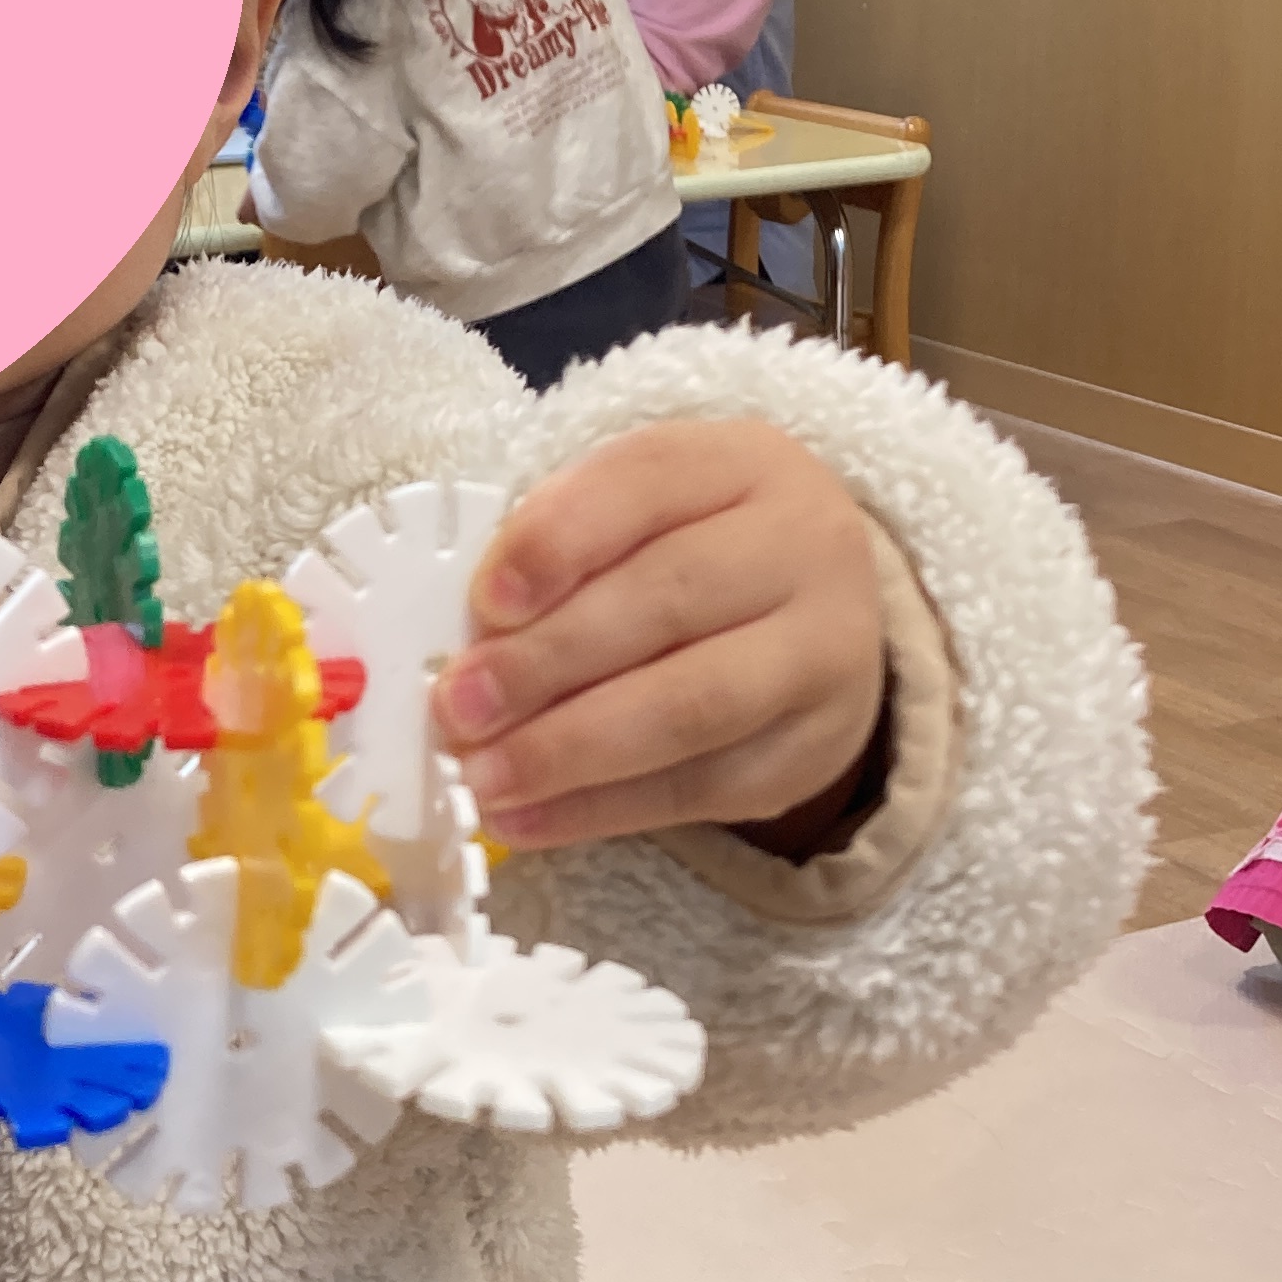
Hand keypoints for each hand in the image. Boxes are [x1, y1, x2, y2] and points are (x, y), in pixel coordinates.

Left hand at [434, 421, 885, 845]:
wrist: (822, 620)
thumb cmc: (694, 552)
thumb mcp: (638, 513)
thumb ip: (560, 547)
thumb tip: (466, 636)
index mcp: (742, 464)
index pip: (647, 482)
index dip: (559, 540)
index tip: (486, 601)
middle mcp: (803, 547)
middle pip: (668, 599)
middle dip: (548, 659)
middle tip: (459, 705)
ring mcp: (820, 653)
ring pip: (691, 706)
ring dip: (569, 747)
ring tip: (480, 774)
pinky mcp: (807, 751)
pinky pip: (697, 789)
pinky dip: (596, 809)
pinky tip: (523, 817)